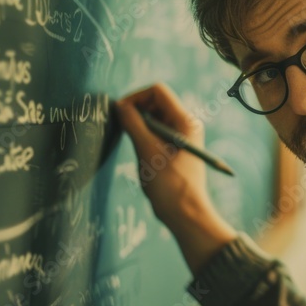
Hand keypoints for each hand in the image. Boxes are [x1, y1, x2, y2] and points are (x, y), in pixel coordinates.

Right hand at [117, 83, 236, 271]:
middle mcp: (186, 125)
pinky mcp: (176, 148)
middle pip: (156, 102)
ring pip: (155, 118)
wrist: (185, 213)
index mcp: (185, 121)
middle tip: (122, 128)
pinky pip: (156, 132)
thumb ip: (133, 124)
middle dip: (136, 110)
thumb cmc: (169, 183)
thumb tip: (120, 104)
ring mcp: (182, 137)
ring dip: (139, 125)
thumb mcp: (146, 150)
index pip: (157, 92)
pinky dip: (144, 136)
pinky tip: (139, 152)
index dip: (135, 97)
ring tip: (134, 145)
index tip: (119, 112)